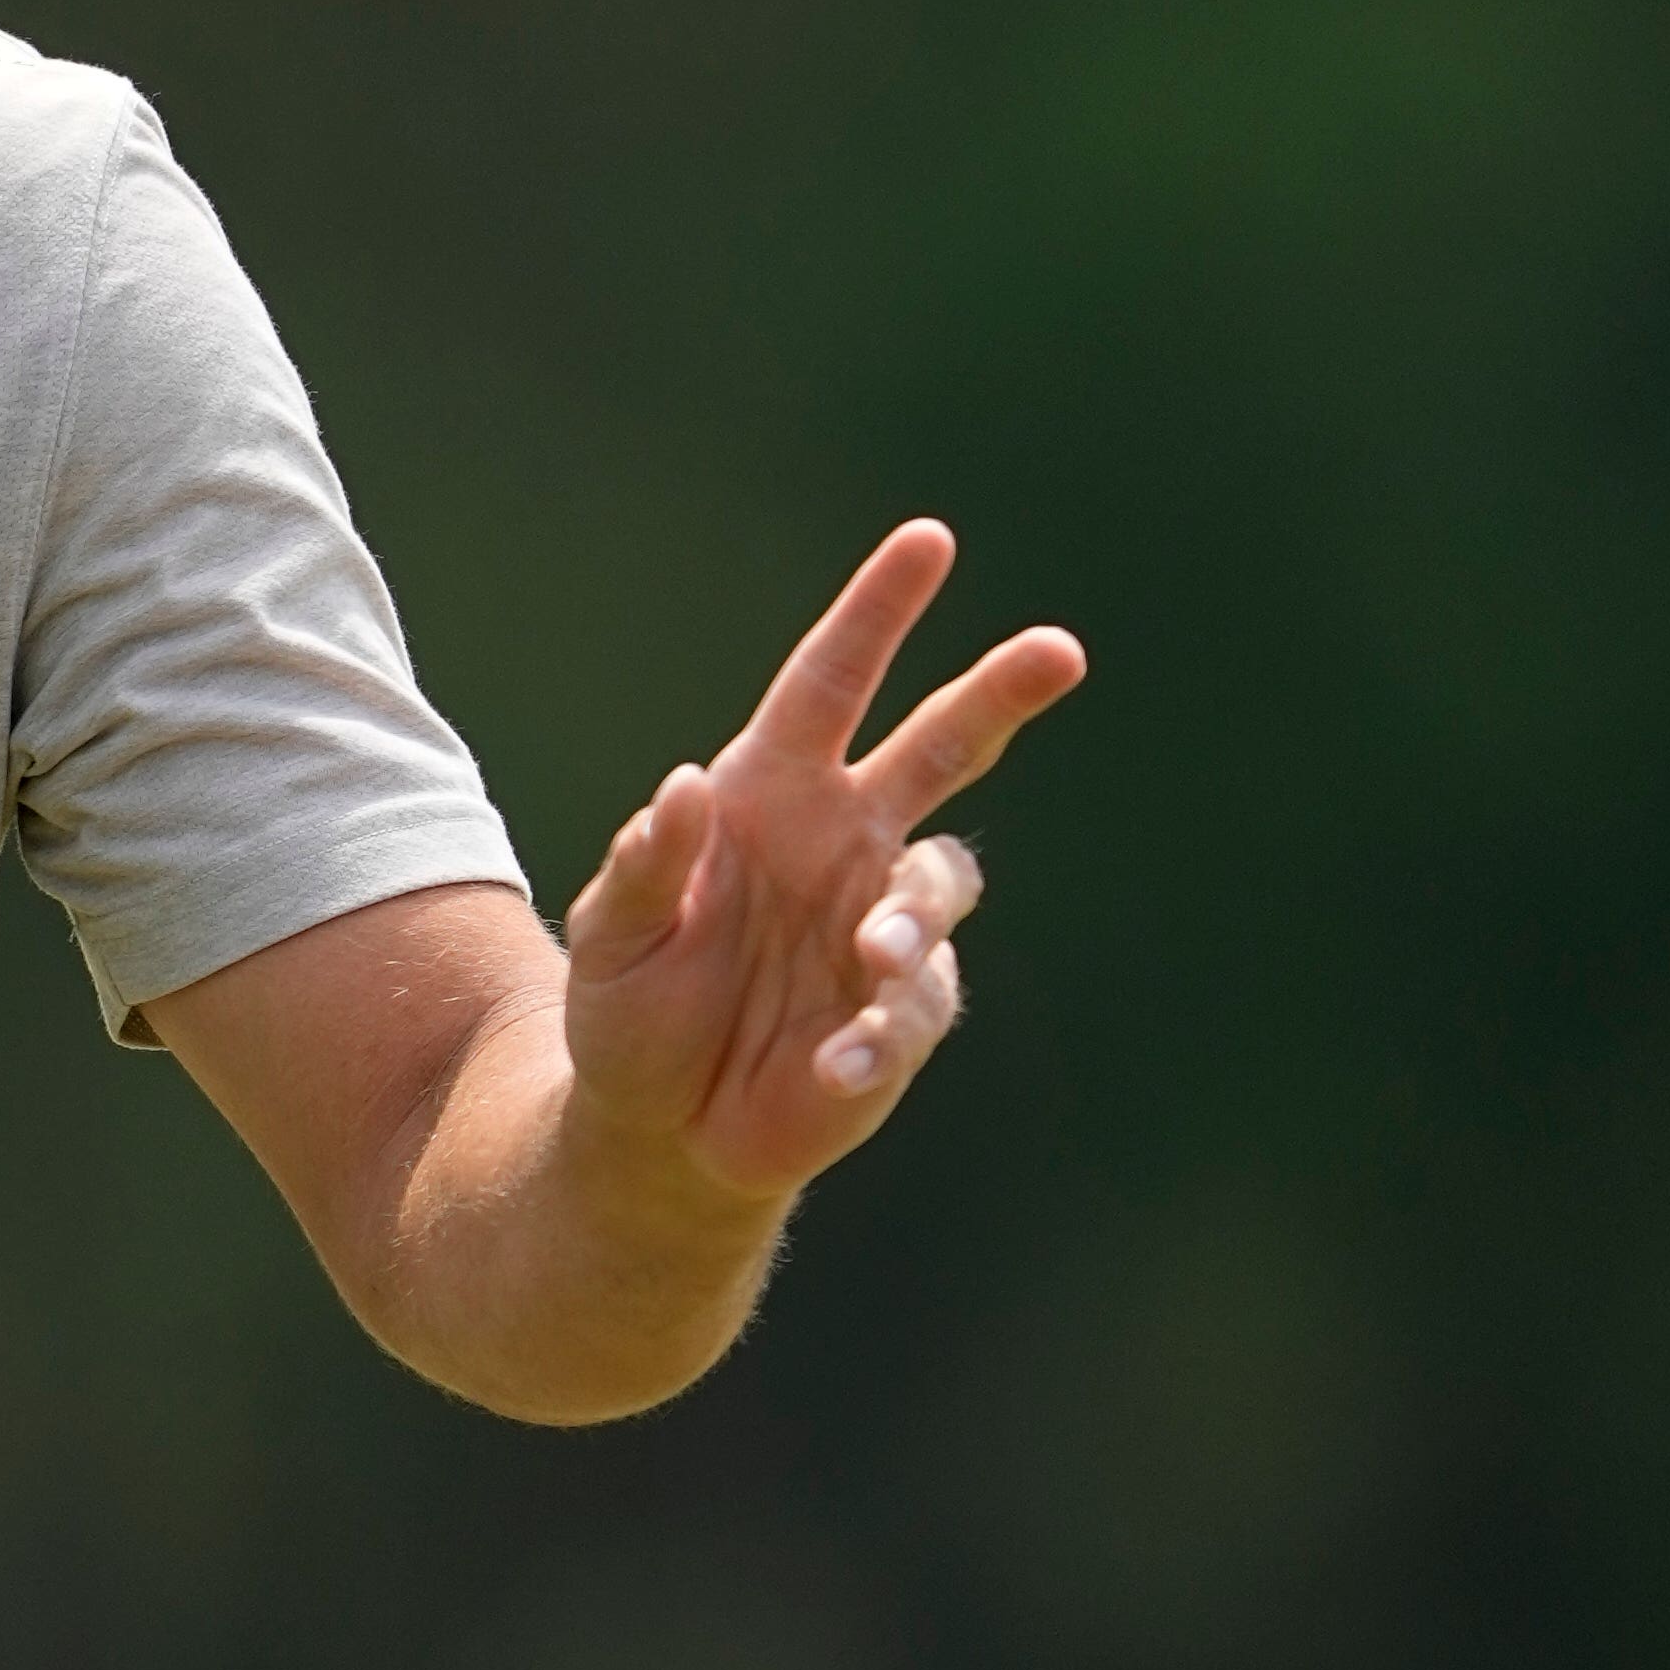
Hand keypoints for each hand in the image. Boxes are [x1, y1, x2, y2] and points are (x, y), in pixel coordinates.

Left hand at [561, 519, 1083, 1206]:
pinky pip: (913, 1009)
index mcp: (769, 793)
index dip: (878, 613)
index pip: (831, 685)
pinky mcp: (900, 1016)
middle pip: (940, 749)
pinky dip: (878, 1036)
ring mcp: (879, 925)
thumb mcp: (611, 938)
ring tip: (872, 961)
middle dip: (997, 694)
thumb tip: (684, 786)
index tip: (931, 540)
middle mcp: (842, 842)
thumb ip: (645, 866)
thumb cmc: (630, 1008)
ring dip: (911, 918)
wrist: (659, 1128)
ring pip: (940, 884)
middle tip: (1059, 649)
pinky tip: (832, 1068)